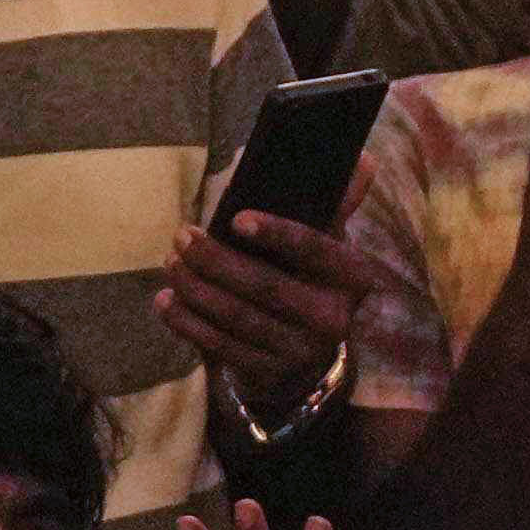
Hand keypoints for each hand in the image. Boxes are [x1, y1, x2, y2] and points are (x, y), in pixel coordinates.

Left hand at [155, 200, 393, 425]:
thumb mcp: (331, 244)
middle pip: (266, 286)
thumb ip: (337, 203)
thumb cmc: (314, 279)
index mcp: (352, 277)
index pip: (316, 250)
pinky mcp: (268, 371)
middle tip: (183, 235)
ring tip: (171, 262)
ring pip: (238, 317)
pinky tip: (165, 300)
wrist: (312, 353)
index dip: (278, 234)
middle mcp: (331, 318)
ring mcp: (299, 351)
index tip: (236, 218)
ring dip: (196, 288)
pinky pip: (221, 346)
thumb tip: (363, 158)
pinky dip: (188, 323)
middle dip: (217, 260)